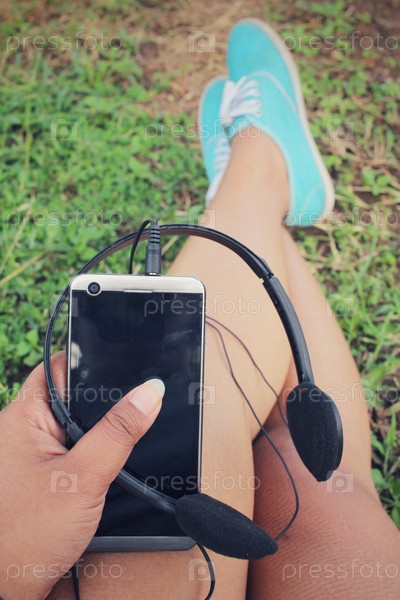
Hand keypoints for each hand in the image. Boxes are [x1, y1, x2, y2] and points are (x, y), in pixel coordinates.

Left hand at [0, 353, 163, 599]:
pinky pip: (76, 448)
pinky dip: (96, 450)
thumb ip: (118, 432)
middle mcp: (25, 430)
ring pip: (78, 423)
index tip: (127, 355)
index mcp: (23, 416)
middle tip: (139, 398)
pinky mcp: (45, 475)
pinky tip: (113, 459)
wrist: (9, 589)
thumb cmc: (25, 535)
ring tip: (128, 431)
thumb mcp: (83, 476)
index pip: (58, 367)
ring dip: (102, 427)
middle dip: (105, 396)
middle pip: (72, 394)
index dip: (91, 357)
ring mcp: (35, 453)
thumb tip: (150, 393)